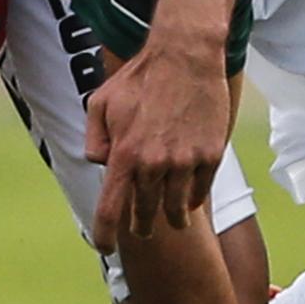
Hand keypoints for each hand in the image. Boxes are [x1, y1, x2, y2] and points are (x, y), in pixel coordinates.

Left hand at [84, 32, 227, 242]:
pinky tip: (189, 198)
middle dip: (141, 226)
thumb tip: (101, 166)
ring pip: (177, 209)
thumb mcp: (100, 103)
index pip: (110, 210)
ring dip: (172, 218)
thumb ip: (94, 140)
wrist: (186, 56)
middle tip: (142, 230)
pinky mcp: (210, 155)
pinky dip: (193, 198)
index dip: (106, 236)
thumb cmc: (140, 77)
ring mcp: (185, 162)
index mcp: (124, 154)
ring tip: (173, 220)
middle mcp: (154, 164)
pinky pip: (200, 191)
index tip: (106, 247)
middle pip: (145, 214)